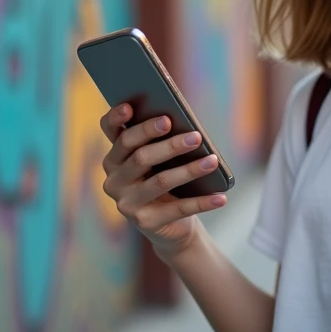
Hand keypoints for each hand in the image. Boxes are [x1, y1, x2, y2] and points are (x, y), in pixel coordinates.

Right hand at [98, 104, 227, 260]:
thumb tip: (188, 126)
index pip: (109, 131)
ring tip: (213, 161)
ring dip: (190, 170)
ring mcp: (126, 203)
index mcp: (115, 156)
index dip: (116, 118)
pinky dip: (202, 202)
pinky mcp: (145, 222)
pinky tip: (220, 197)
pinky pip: (178, 209)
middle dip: (169, 145)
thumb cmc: (167, 179)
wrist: (171, 224)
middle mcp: (114, 179)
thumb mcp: (161, 160)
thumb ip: (162, 141)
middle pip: (140, 156)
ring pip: (160, 181)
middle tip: (195, 136)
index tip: (131, 106)